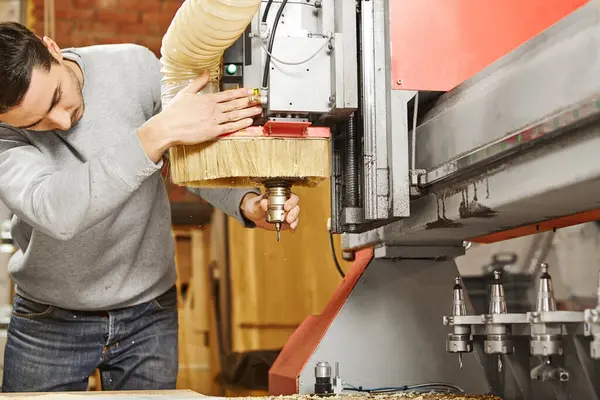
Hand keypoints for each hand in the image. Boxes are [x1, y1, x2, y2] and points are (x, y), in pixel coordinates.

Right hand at [138, 72, 261, 161]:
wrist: (168, 127)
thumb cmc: (174, 112)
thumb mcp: (185, 92)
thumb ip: (198, 82)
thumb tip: (206, 73)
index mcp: (207, 99)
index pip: (228, 94)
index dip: (240, 92)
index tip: (249, 91)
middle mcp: (213, 109)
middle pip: (234, 104)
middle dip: (248, 101)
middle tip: (258, 99)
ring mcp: (214, 120)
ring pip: (235, 115)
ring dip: (247, 112)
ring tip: (257, 110)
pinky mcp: (212, 131)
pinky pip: (229, 127)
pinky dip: (240, 124)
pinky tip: (248, 122)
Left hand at [240, 192, 299, 231]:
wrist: (255, 215)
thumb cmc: (257, 205)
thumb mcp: (258, 204)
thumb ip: (261, 203)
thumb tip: (265, 203)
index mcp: (282, 196)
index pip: (292, 197)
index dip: (292, 202)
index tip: (286, 207)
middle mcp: (287, 204)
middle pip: (296, 207)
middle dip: (293, 213)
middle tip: (288, 218)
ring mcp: (288, 214)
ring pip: (295, 216)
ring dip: (294, 220)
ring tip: (290, 224)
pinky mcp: (287, 222)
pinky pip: (292, 224)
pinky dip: (293, 227)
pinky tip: (291, 230)